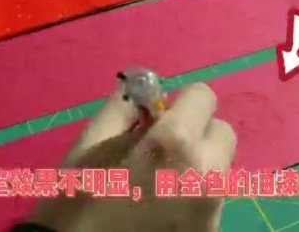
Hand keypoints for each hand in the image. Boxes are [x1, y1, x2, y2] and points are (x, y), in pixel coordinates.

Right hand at [28, 82, 236, 231]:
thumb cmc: (75, 202)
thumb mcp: (89, 146)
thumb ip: (122, 109)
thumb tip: (142, 88)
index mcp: (174, 144)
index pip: (205, 96)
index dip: (181, 103)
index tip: (159, 119)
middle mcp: (206, 174)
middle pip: (223, 133)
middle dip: (197, 133)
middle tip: (162, 150)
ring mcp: (213, 210)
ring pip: (220, 168)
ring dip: (198, 164)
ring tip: (159, 182)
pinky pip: (212, 200)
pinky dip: (194, 196)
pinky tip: (163, 209)